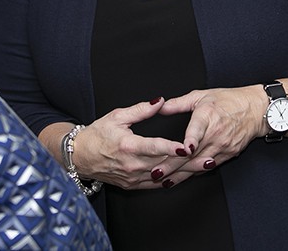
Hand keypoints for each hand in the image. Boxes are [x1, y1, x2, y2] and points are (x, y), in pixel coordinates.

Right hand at [72, 98, 193, 189]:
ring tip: (204, 165)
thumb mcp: (117, 116)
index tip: (187, 146)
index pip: (154, 147)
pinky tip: (186, 175)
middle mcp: (131, 165)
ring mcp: (132, 178)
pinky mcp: (132, 185)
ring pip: (164, 176)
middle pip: (164, 164)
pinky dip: (172, 179)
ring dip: (185, 172)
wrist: (79, 156)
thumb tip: (159, 101)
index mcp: (128, 146)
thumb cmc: (96, 134)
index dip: (172, 147)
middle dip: (188, 161)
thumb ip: (140, 110)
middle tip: (208, 156)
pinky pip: (155, 185)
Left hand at [153, 86, 265, 184]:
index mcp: (208, 115)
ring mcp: (222, 146)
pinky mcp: (228, 155)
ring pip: (199, 164)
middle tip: (156, 173)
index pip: (198, 129)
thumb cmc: (229, 100)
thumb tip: (159, 106)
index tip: (184, 149)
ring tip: (164, 181)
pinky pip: (208, 167)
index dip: (191, 140)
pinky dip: (194, 173)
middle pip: (192, 152)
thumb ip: (179, 103)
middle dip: (174, 165)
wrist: (256, 110)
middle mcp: (216, 133)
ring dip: (182, 174)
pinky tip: (182, 179)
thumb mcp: (202, 95)